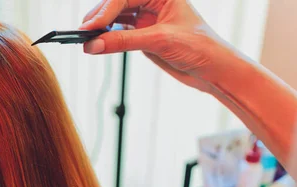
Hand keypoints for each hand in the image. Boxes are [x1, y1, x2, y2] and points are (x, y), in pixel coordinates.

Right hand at [80, 0, 229, 91]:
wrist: (213, 69)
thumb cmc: (199, 47)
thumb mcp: (159, 41)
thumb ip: (124, 42)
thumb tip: (95, 45)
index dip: (106, 10)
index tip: (90, 27)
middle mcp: (152, 2)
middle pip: (117, 4)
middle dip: (99, 18)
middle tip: (83, 33)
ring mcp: (147, 18)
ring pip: (116, 19)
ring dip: (101, 29)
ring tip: (86, 40)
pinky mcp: (143, 35)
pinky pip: (119, 33)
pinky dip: (107, 39)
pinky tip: (98, 44)